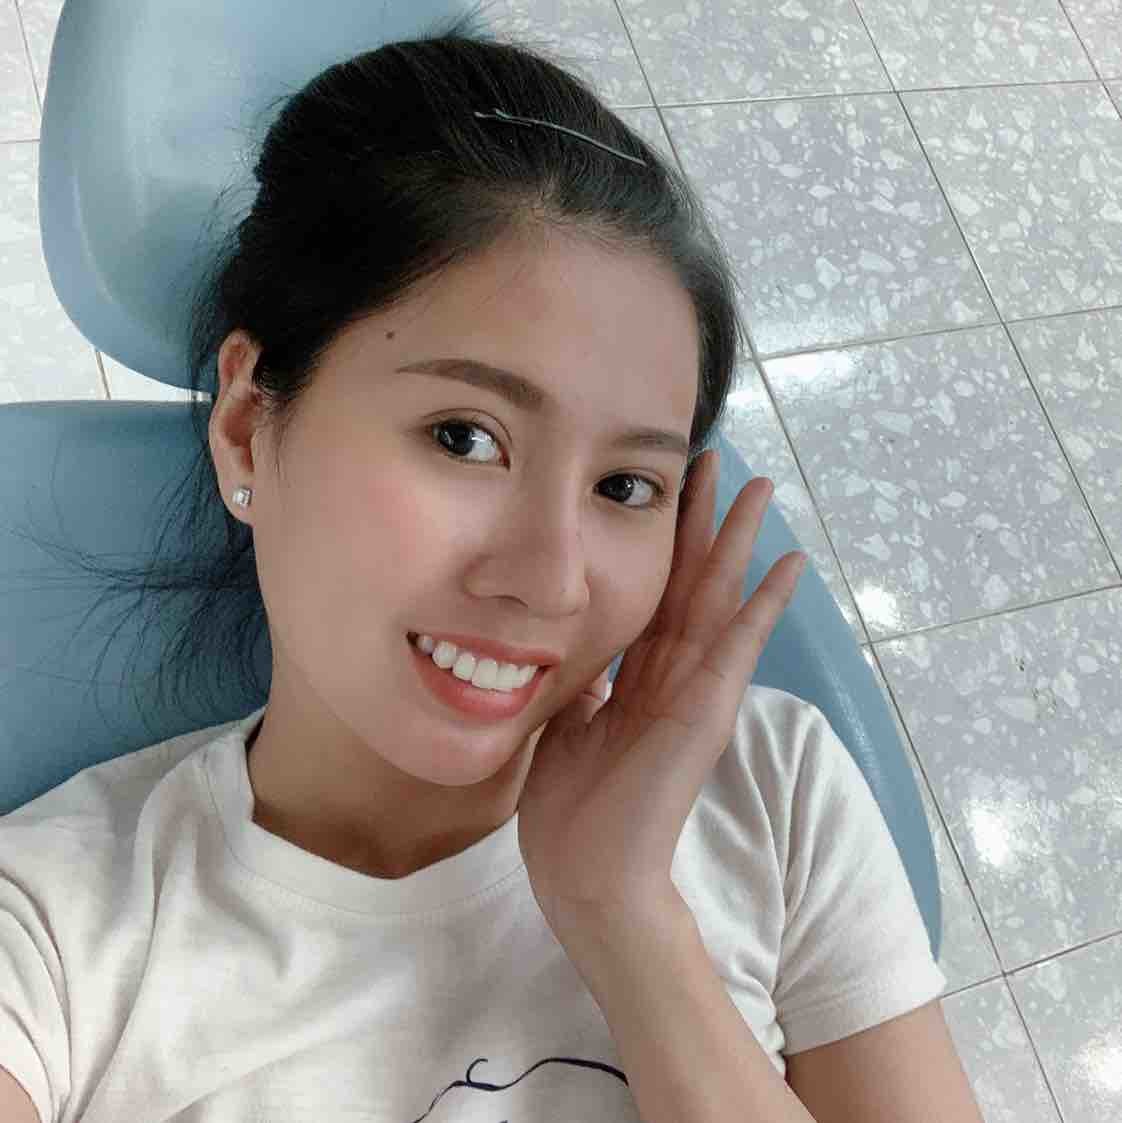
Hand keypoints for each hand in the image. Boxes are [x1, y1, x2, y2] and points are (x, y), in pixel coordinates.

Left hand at [517, 448, 808, 934]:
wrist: (586, 872)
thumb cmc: (570, 810)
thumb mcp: (565, 724)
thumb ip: (580, 681)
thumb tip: (569, 644)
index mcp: (637, 677)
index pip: (654, 592)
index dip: (661, 542)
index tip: (664, 488)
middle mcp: (671, 674)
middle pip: (691, 580)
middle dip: (703, 521)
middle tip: (717, 460)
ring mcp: (695, 690)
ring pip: (721, 598)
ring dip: (739, 542)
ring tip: (762, 487)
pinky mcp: (707, 710)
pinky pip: (740, 646)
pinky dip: (764, 605)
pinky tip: (787, 563)